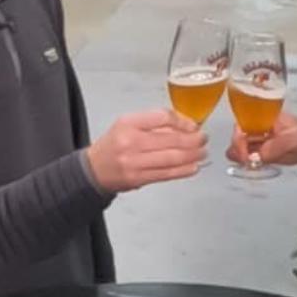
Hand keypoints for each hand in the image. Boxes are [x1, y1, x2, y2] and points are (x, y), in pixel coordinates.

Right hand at [86, 110, 206, 192]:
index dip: (183, 121)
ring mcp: (134, 162)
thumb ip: (154, 123)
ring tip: (202, 152)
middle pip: (171, 139)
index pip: (162, 117)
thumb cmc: (113, 145)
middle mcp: (130, 141)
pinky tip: (193, 167)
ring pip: (172, 158)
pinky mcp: (138, 178)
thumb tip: (184, 125)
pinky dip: (184, 171)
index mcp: (128, 123)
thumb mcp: (127, 124)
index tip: (193, 125)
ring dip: (192, 156)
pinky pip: (167, 174)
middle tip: (203, 139)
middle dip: (193, 140)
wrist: (93, 169)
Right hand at [226, 113, 296, 169]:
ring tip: (249, 165)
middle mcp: (260, 128)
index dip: (238, 134)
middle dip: (237, 148)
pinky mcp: (264, 155)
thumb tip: (259, 155)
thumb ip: (279, 144)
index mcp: (266, 116)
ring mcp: (261, 142)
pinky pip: (248, 158)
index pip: (244, 121)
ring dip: (239, 157)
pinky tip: (253, 167)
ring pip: (240, 148)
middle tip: (246, 160)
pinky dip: (247, 163)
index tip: (243, 149)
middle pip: (239, 136)